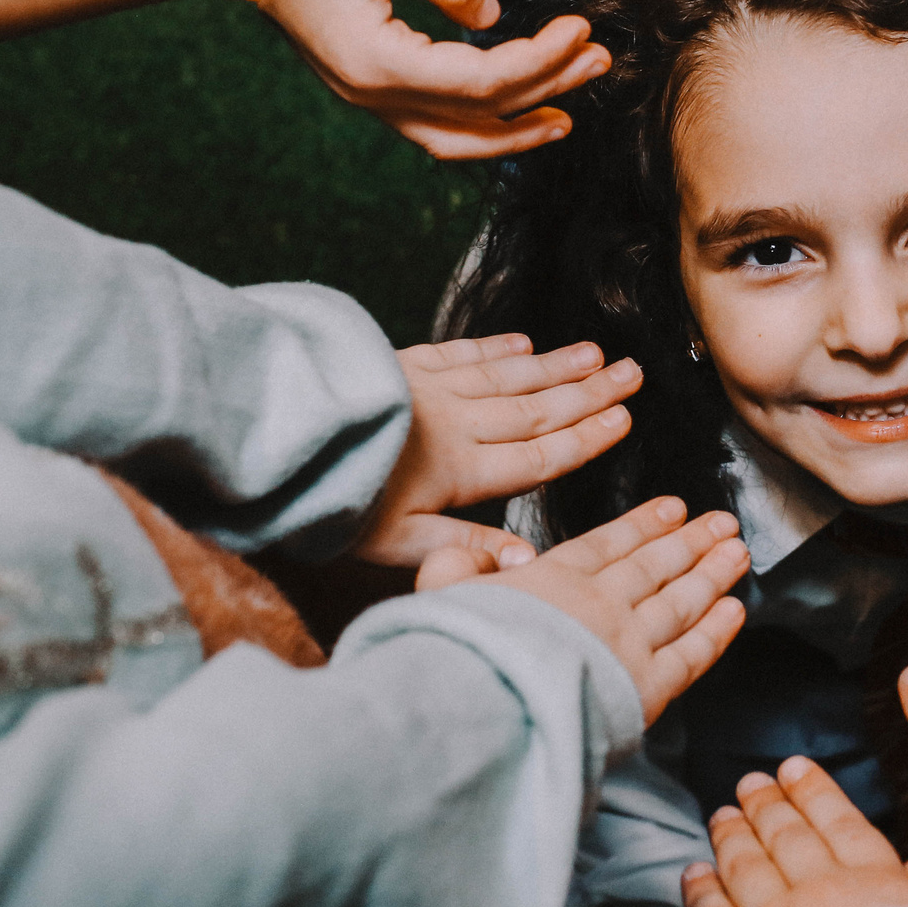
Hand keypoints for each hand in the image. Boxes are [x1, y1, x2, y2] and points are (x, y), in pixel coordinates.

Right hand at [260, 0, 609, 158]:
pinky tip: (517, 103)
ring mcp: (366, 97)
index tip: (582, 29)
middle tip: (599, 63)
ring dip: (517, 124)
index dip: (541, 61)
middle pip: (478, 120)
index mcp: (379, 62)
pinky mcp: (367, 85)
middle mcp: (372, 95)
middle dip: (546, 93)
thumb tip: (493, 18)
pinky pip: (434, 123)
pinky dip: (481, 121)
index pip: (484, 82)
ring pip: (455, 139)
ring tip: (571, 107)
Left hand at [356, 334, 641, 564]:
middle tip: (631, 373)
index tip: (625, 420)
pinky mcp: (401, 365)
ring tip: (594, 354)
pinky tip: (521, 344)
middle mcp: (456, 422)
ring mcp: (430, 387)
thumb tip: (528, 562)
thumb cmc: (333, 498)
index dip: (586, 438)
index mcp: (461, 471)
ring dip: (555, 365)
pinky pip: (462, 352)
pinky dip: (496, 348)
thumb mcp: (397, 543)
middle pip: (535, 407)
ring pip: (507, 375)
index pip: (539, 456)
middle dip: (588, 393)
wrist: (276, 436)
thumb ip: (465, 548)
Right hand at [459, 496, 749, 721]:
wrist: (481, 709)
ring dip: (712, 574)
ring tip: (737, 552)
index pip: (609, 544)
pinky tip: (734, 610)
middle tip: (722, 522)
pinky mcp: (646, 687)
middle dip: (692, 541)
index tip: (673, 508)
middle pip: (655, 566)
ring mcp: (627, 643)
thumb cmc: (456, 658)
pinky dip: (717, 631)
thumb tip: (493, 558)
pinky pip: (691, 654)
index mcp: (551, 579)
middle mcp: (599, 604)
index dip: (644, 524)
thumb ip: (458, 566)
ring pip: (681, 602)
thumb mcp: (439, 595)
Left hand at [682, 758, 907, 906]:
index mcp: (876, 881)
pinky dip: (700, 889)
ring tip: (722, 815)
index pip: (840, 822)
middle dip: (767, 804)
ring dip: (732, 835)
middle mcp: (821, 888)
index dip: (814, 791)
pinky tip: (693, 872)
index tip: (795, 768)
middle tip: (751, 782)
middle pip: (787, 835)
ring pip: (746, 864)